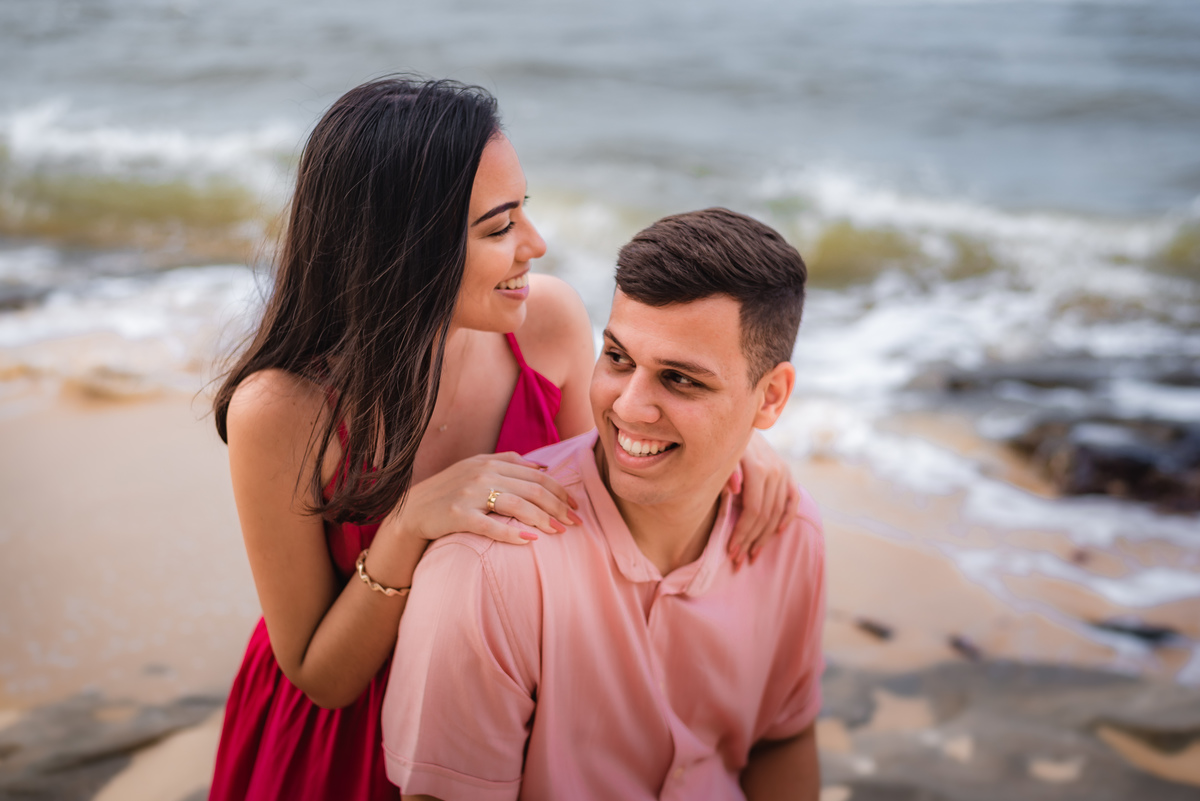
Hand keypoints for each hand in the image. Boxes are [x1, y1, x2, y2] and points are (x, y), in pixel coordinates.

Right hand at [389, 452, 579, 545]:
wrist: (411, 509)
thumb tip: (544, 466)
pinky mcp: (459, 515)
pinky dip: (512, 533)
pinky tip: (529, 541)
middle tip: (574, 523)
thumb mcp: (476, 467)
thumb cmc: (449, 490)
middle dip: (559, 507)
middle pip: (532, 489)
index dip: (560, 491)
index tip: (575, 506)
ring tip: (559, 532)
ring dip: (543, 519)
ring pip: (517, 505)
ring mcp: (470, 494)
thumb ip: (509, 462)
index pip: (537, 475)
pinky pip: (491, 525)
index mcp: (490, 462)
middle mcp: (482, 474)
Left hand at [727, 433, 798, 567]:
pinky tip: (776, 533)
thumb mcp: (719, 456)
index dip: (743, 532)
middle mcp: (775, 470)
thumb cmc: (722, 443)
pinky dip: (786, 518)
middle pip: (765, 515)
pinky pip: (792, 500)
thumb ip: (726, 471)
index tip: (731, 550)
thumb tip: (734, 488)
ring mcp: (784, 472)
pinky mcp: (788, 473)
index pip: (753, 509)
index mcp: (757, 467)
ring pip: (777, 512)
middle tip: (739, 559)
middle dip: (751, 540)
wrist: (739, 422)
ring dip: (765, 536)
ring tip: (753, 553)